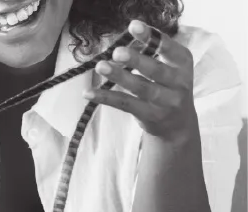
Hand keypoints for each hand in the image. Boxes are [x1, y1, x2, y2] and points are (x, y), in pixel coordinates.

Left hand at [85, 20, 197, 143]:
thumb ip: (150, 55)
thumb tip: (120, 46)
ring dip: (119, 76)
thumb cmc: (167, 87)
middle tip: (117, 51)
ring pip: (140, 88)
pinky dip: (106, 98)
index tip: (133, 26)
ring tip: (101, 66)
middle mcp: (179, 83)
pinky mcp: (150, 115)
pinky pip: (125, 104)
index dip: (152, 37)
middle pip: (156, 70)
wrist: (177, 123)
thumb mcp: (169, 68)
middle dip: (136, 60)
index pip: (168, 48)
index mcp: (183, 63)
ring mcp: (165, 102)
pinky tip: (89, 92)